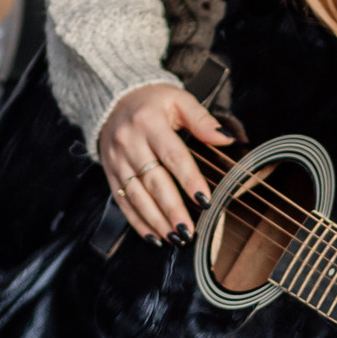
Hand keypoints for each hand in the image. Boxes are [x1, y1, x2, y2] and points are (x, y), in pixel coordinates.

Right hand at [97, 82, 227, 242]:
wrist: (112, 100)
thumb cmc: (151, 102)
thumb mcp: (178, 100)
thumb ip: (202, 119)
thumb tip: (227, 137)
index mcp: (149, 123)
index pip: (173, 156)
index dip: (189, 179)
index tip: (204, 200)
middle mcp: (129, 142)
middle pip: (153, 181)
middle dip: (172, 209)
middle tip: (188, 230)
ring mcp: (117, 160)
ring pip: (137, 196)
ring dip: (156, 220)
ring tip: (176, 237)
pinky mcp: (110, 173)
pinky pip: (123, 202)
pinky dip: (138, 222)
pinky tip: (154, 236)